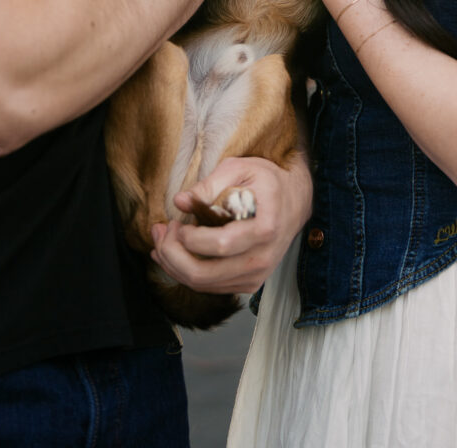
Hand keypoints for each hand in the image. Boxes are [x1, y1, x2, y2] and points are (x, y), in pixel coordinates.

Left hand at [150, 154, 312, 295]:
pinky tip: (175, 254)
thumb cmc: (267, 181)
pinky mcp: (249, 283)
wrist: (296, 201)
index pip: (220, 245)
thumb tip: (180, 201)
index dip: (190, 238)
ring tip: (161, 241)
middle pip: (206, 273)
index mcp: (264, 228)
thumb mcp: (241, 169)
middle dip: (173, 256)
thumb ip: (210, 184)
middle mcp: (262, 258)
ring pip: (204, 284)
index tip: (174, 222)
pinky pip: (211, 287)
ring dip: (175, 266)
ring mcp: (256, 275)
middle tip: (160, 233)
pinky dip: (187, 274)